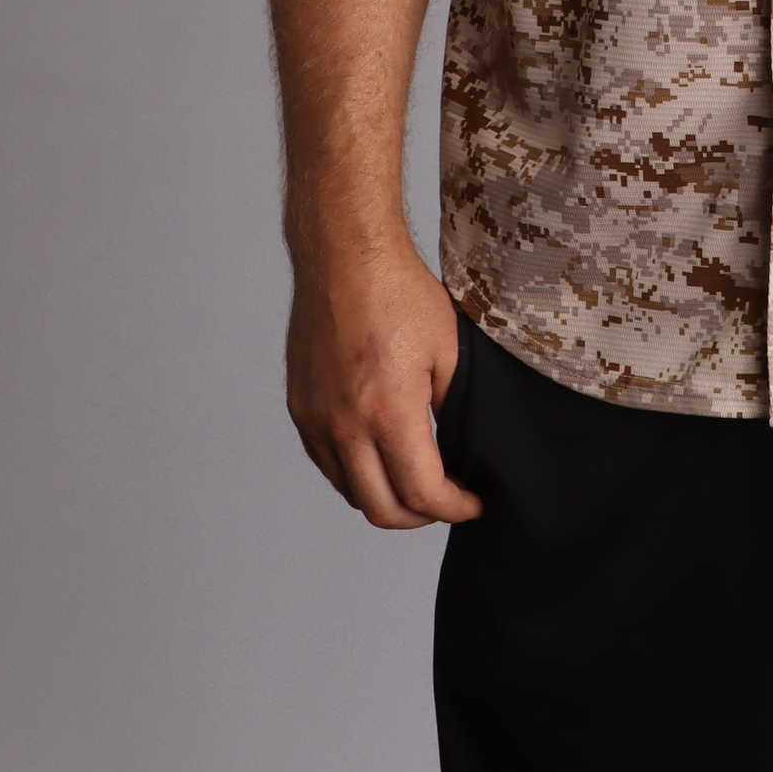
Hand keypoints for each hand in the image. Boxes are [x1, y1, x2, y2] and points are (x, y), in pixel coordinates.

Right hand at [285, 240, 483, 529]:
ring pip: (349, 491)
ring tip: (414, 479)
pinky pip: (326, 462)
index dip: (455, 508)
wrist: (345, 255)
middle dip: (420, 516)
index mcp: (389, 412)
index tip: (473, 502)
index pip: (422, 493)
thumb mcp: (448, 349)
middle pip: (380, 509)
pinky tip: (378, 454)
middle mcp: (345, 425)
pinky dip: (354, 473)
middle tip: (446, 501)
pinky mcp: (300, 406)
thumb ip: (454, 407)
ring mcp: (316, 418)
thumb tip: (461, 449)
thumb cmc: (398, 292)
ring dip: (384, 497)